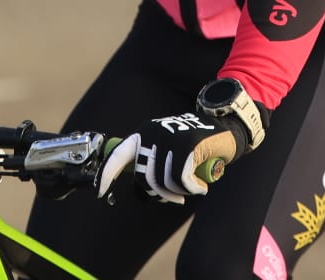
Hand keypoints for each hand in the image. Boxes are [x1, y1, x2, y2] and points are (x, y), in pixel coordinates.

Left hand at [96, 111, 241, 203]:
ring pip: (165, 182)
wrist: (225, 127)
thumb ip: (153, 164)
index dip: (108, 174)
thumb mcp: (169, 150)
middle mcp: (152, 133)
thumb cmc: (196, 146)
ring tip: (193, 187)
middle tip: (177, 197)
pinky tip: (201, 186)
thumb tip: (144, 190)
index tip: (99, 192)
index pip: (119, 155)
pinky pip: (182, 180)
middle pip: (146, 179)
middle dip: (162, 194)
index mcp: (144, 134)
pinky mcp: (186, 143)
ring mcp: (169, 136)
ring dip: (181, 193)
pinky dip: (192, 189)